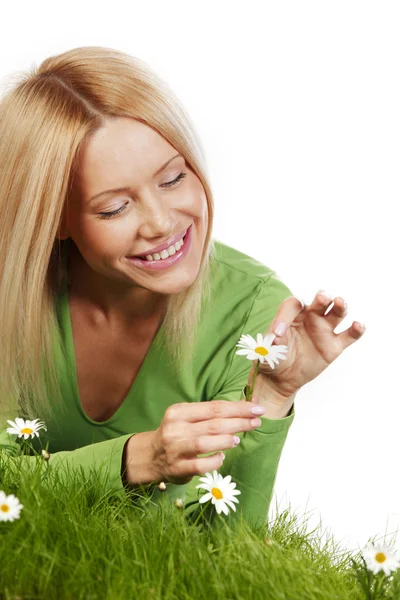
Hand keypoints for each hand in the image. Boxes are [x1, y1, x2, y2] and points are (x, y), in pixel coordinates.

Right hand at [151, 400, 266, 484]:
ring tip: (239, 438)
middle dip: (239, 422)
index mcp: (179, 411)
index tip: (257, 408)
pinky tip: (222, 457)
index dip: (238, 408)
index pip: (214, 407)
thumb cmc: (177, 434)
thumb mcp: (187, 418)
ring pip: (204, 443)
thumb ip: (211, 415)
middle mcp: (175, 428)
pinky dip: (214, 461)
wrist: (150, 456)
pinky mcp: (177, 468)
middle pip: (213, 423)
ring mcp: (175, 449)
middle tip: (257, 421)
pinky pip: (200, 466)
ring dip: (226, 440)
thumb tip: (244, 409)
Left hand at [247, 290, 365, 400]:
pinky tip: (358, 325)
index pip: (292, 305)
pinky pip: (349, 335)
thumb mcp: (267, 351)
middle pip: (320, 302)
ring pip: (336, 313)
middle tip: (322, 297)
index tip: (277, 333)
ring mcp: (324, 329)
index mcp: (291, 314)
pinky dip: (356, 329)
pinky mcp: (335, 345)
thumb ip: (271, 343)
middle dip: (322, 298)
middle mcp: (310, 317)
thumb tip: (274, 336)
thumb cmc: (272, 358)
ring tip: (340, 302)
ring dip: (340, 306)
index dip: (285, 316)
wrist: (281, 378)